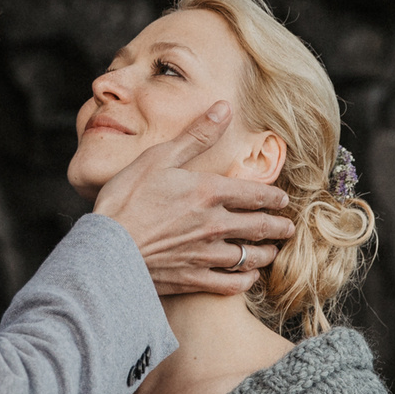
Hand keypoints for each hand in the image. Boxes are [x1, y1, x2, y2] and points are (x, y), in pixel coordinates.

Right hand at [93, 102, 295, 296]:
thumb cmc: (126, 199)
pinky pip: (230, 284)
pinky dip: (244, 281)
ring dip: (265, 253)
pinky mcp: (193, 279)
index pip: (255, 194)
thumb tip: (224, 108)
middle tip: (289, 227)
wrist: (105, 249)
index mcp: (209, 192)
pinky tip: (247, 278)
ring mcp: (206, 255)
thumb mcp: (159, 157)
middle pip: (258, 226)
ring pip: (249, 256)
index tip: (283, 200)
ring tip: (273, 251)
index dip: (274, 197)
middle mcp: (215, 224)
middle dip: (278, 226)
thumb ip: (196, 135)